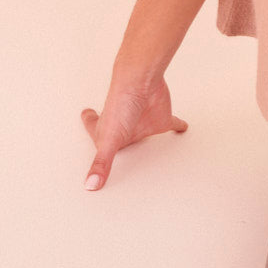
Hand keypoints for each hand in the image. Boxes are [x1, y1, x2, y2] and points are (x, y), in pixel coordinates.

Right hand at [80, 73, 187, 190]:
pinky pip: (172, 123)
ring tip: (148, 147)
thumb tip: (91, 185)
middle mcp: (125, 127)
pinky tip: (182, 128)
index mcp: (107, 133)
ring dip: (146, 137)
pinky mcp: (161, 117)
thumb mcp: (108, 140)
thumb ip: (102, 164)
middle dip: (119, 141)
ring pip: (144, 132)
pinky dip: (178, 125)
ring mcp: (143, 122)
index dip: (90, 127)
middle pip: (119, 136)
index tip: (85, 119)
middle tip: (117, 146)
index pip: (94, 133)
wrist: (140, 83)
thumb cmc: (120, 105)